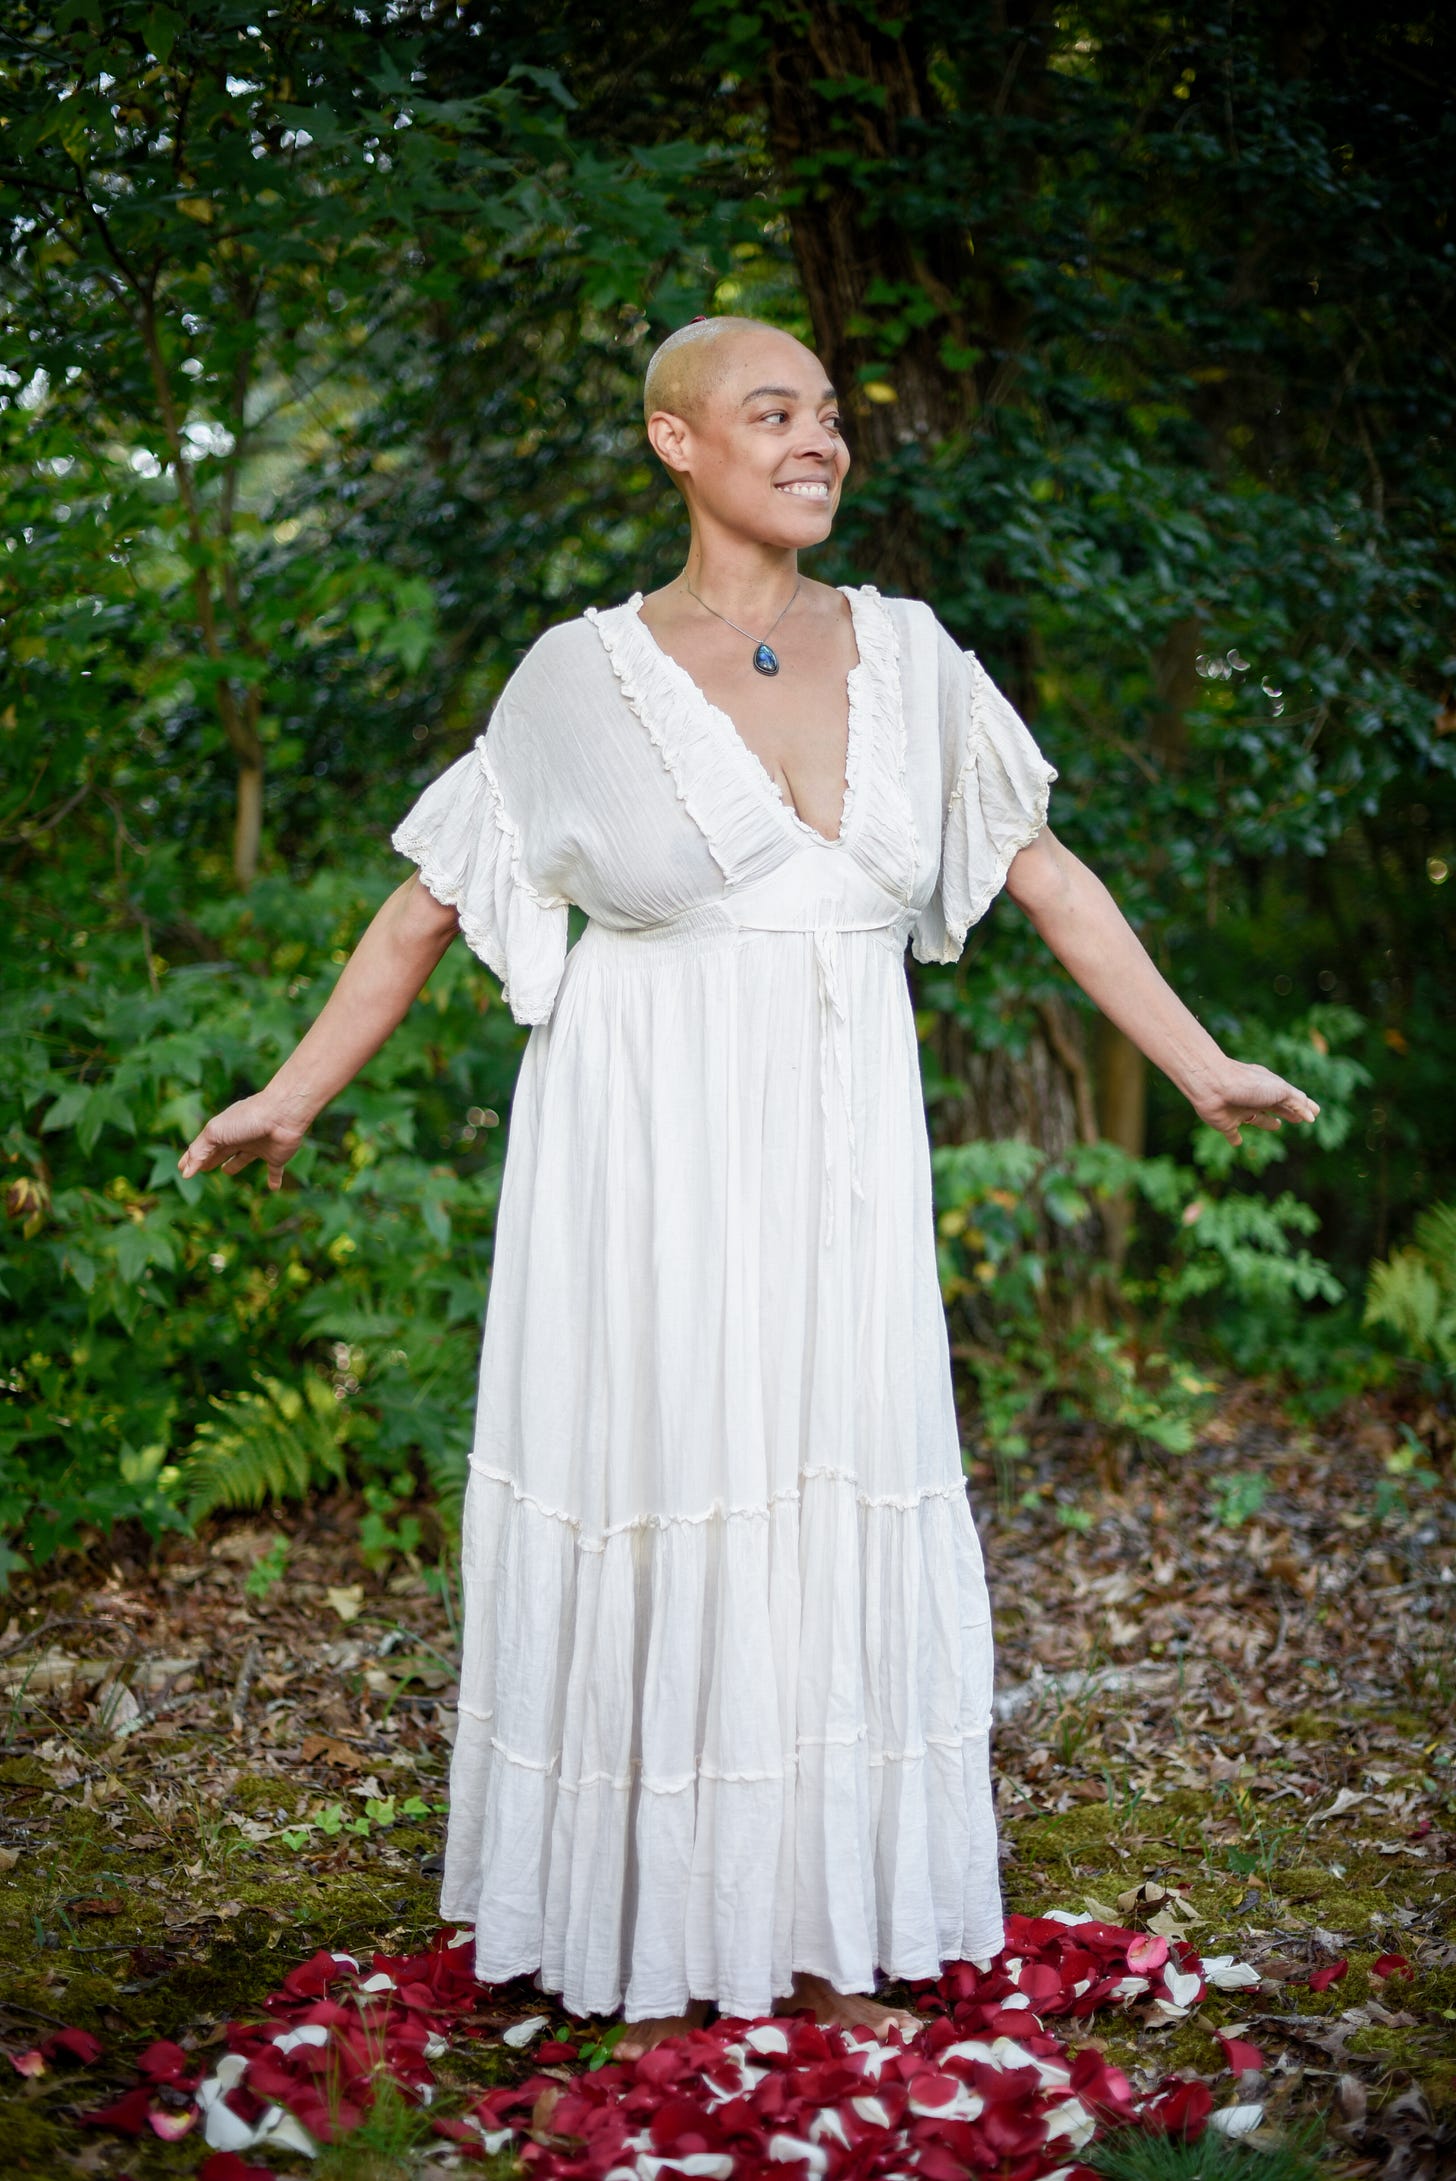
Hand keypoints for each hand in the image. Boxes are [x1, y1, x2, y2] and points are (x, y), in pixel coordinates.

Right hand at [177, 1091, 309, 1191]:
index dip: (192, 1157)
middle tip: (203, 1169)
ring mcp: (258, 1147)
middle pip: (222, 1152)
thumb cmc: (246, 1119)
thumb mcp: (215, 1133)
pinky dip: (274, 1179)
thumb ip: (199, 1152)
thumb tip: (185, 1172)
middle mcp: (240, 1138)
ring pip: (243, 1159)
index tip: (182, 1168)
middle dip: (211, 1159)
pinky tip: (274, 1188)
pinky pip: (275, 1171)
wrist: (282, 1114)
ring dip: (235, 1165)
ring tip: (227, 1171)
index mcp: (223, 1130)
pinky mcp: (276, 1156)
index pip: (204, 1146)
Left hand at [1189, 1060, 1319, 1146]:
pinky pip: (1231, 1133)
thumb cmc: (1248, 1084)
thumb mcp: (1280, 1090)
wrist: (1212, 1084)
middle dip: (1288, 1113)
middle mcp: (1256, 1098)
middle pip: (1276, 1108)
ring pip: (1257, 1119)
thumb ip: (1297, 1102)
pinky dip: (1235, 1139)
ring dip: (1267, 1123)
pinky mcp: (1225, 1123)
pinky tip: (1237, 1142)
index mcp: (1270, 1088)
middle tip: (1298, 1119)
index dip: (1304, 1106)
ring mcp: (1240, 1111)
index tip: (1315, 1112)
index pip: (1291, 1098)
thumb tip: (1312, 1115)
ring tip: (1277, 1126)